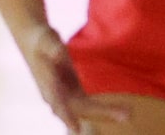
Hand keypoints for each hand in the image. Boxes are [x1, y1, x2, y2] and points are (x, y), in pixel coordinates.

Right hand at [14, 22, 130, 131]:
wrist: (37, 44)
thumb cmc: (41, 40)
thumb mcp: (45, 39)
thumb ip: (52, 47)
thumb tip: (60, 53)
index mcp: (47, 86)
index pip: (57, 103)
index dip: (66, 116)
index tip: (75, 129)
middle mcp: (56, 97)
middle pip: (80, 109)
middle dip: (101, 113)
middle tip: (125, 115)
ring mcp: (66, 98)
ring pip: (88, 111)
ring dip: (107, 113)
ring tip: (128, 115)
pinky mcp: (75, 95)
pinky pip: (91, 106)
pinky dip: (106, 109)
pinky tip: (123, 111)